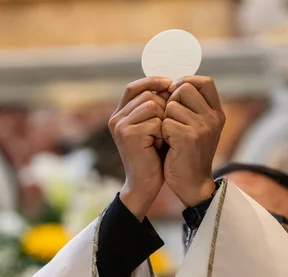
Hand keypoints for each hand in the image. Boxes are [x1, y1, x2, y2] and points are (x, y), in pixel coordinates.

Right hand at [109, 77, 171, 219]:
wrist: (145, 184)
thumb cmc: (153, 157)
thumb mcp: (154, 128)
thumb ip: (155, 107)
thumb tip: (170, 83)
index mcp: (120, 114)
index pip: (134, 87)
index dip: (152, 82)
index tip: (171, 85)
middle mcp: (116, 118)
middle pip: (148, 95)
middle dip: (163, 109)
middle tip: (164, 130)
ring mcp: (120, 125)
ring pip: (153, 105)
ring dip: (163, 120)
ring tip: (160, 138)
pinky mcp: (128, 134)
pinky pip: (156, 120)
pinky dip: (162, 132)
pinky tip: (158, 145)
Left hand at [162, 76, 224, 205]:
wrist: (192, 184)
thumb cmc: (189, 154)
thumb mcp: (198, 128)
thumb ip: (192, 107)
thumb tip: (172, 84)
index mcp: (217, 113)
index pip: (204, 82)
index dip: (187, 82)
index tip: (175, 93)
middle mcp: (213, 118)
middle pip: (185, 88)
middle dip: (171, 100)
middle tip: (170, 118)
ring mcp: (202, 127)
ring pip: (172, 105)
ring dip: (165, 118)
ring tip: (170, 135)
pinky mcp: (188, 137)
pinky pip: (165, 122)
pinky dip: (161, 132)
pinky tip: (167, 144)